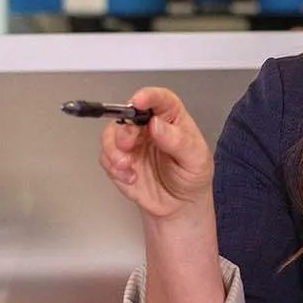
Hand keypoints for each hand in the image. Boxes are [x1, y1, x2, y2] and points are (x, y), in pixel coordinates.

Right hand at [97, 87, 214, 222]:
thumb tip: (157, 124)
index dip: (148, 96)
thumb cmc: (192, 176)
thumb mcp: (195, 159)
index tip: (138, 101)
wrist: (180, 206)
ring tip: (127, 166)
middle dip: (125, 129)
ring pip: (111, 134)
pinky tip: (130, 177)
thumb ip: (178, 141)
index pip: (160, 99)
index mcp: (171, 118)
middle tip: (128, 143)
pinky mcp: (119, 161)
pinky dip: (113, 167)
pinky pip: (106, 157)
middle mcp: (148, 126)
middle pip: (128, 115)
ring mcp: (132, 143)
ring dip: (114, 150)